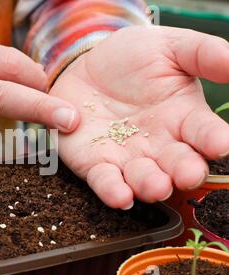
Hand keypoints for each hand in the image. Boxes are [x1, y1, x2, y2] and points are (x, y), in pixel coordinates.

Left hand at [51, 26, 228, 208]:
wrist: (88, 65)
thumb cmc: (136, 58)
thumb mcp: (171, 47)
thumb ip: (203, 53)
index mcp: (184, 118)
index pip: (205, 133)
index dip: (214, 140)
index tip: (221, 144)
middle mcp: (159, 145)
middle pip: (178, 164)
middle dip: (185, 171)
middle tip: (187, 174)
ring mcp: (128, 157)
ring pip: (143, 178)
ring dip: (150, 186)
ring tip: (157, 188)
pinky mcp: (96, 163)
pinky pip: (105, 180)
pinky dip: (112, 190)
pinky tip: (120, 197)